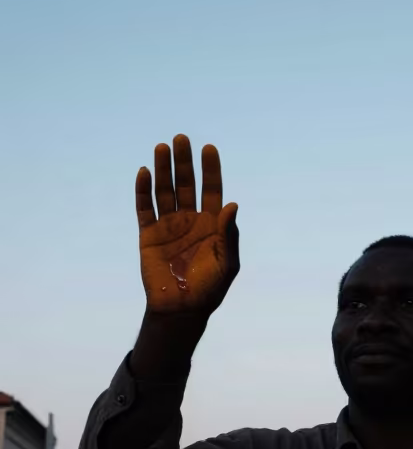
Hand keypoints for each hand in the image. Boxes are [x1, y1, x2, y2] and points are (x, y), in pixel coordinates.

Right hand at [136, 135, 238, 315]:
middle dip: (184, 162)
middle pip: (186, 184)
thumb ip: (230, 234)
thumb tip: (232, 204)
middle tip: (181, 138)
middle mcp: (190, 220)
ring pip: (164, 191)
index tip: (208, 148)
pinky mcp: (148, 234)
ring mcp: (168, 226)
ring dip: (163, 169)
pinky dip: (143, 190)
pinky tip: (145, 172)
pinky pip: (144, 208)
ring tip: (162, 147)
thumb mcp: (227, 263)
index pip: (211, 189)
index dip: (210, 169)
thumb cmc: (209, 289)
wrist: (180, 309)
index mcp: (212, 224)